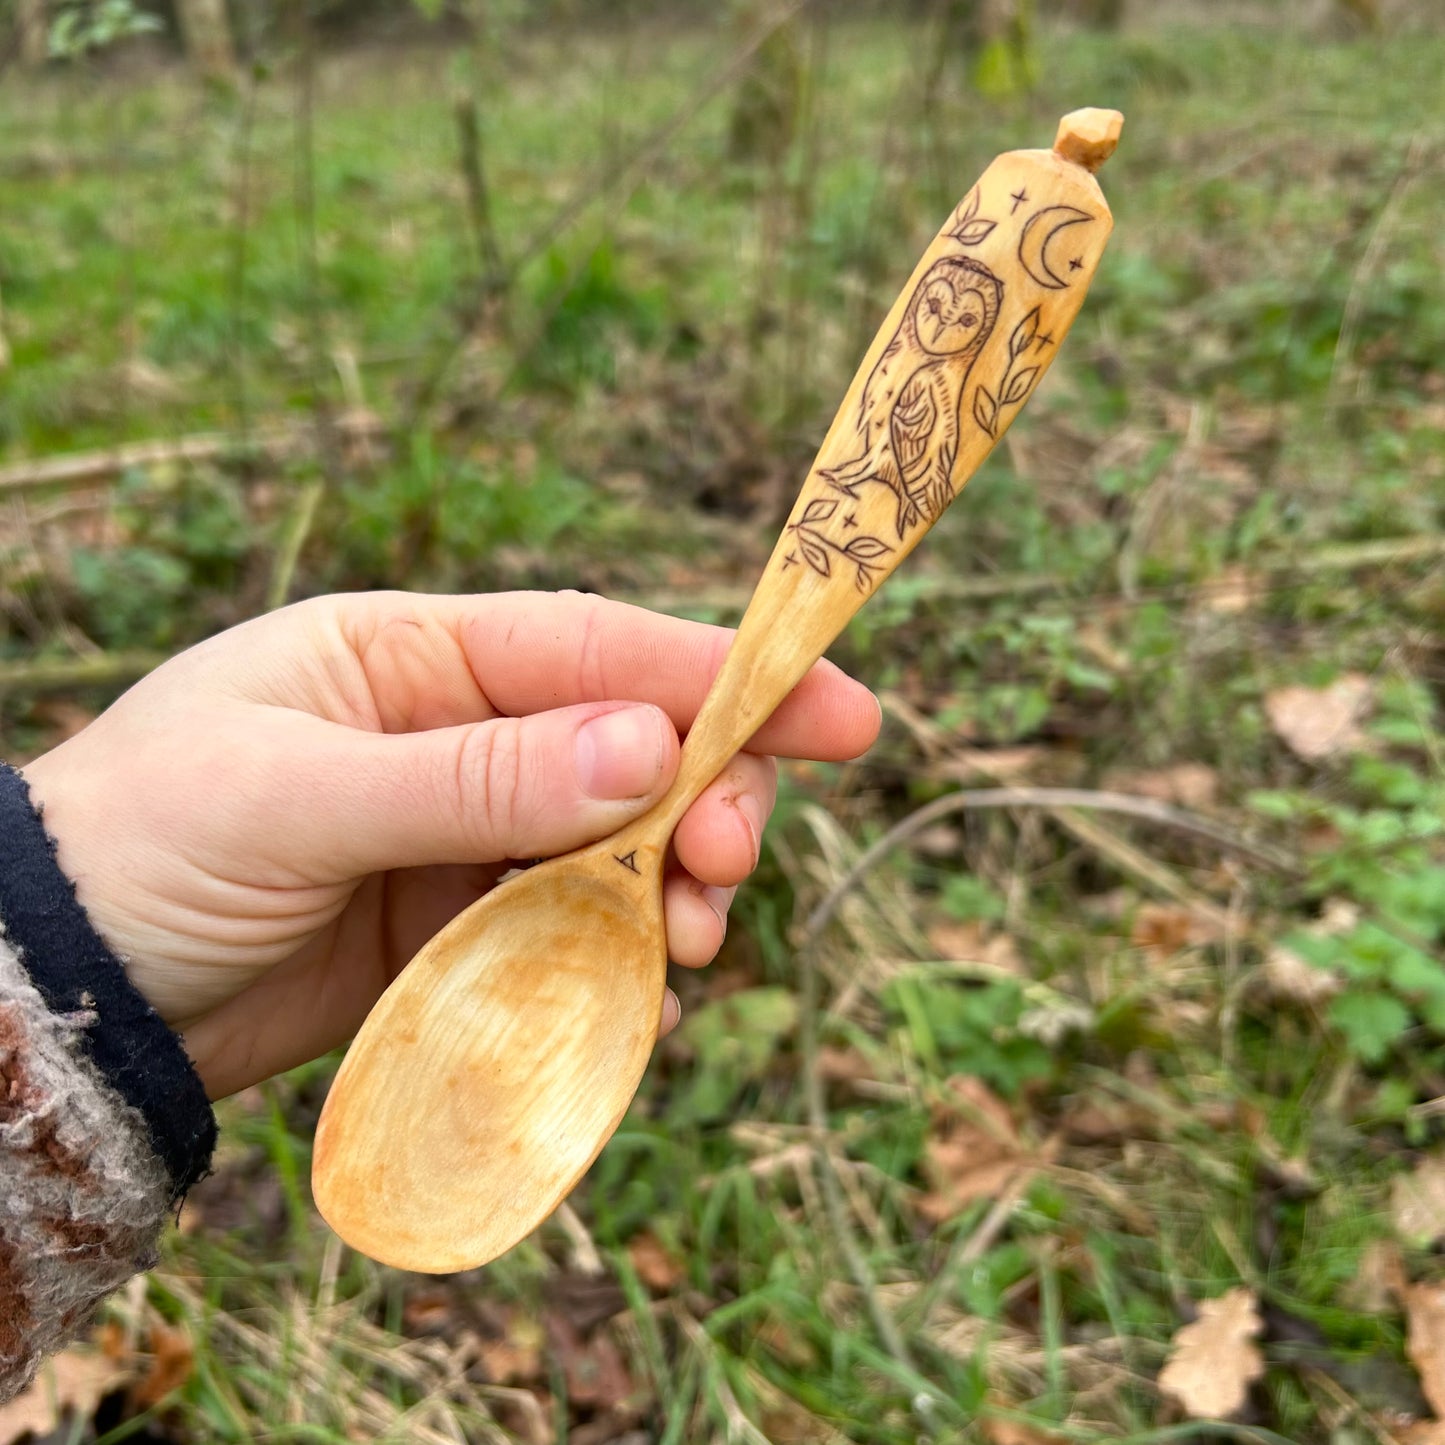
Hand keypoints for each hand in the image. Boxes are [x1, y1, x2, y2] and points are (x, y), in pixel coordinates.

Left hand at [21, 591, 878, 1097]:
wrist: (57, 994)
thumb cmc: (144, 847)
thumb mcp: (299, 796)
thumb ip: (474, 777)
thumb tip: (648, 747)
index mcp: (411, 656)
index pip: (592, 647)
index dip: (720, 672)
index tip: (835, 705)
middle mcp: (454, 734)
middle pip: (628, 744)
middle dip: (704, 793)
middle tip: (729, 860)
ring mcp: (462, 834)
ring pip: (614, 842)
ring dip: (670, 883)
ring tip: (689, 939)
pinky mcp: (457, 928)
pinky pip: (570, 927)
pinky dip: (616, 952)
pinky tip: (639, 983)